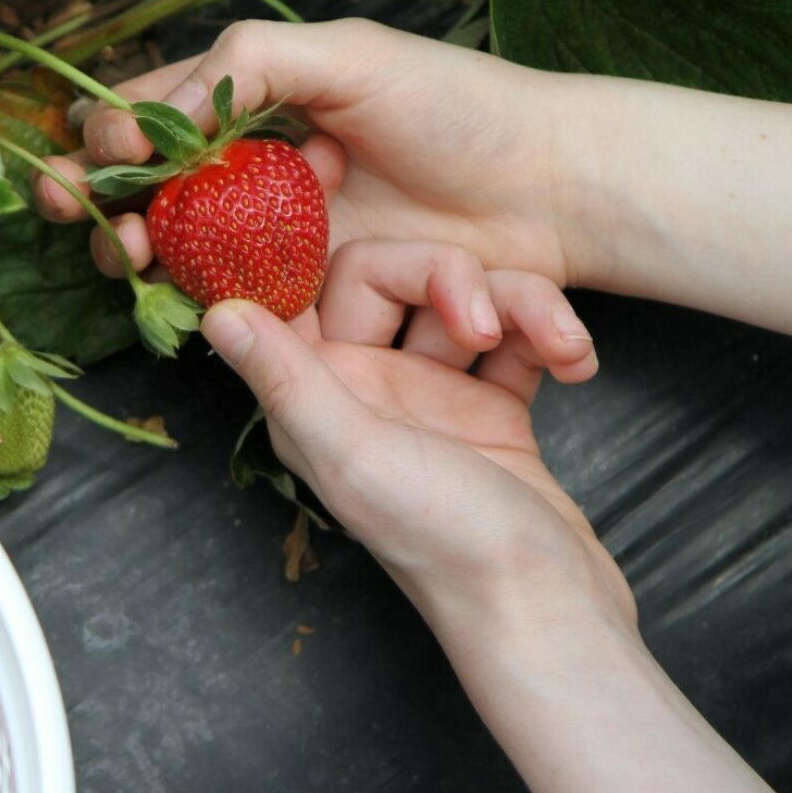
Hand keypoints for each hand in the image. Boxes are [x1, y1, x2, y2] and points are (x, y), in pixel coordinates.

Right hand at [35, 19, 581, 289]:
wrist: (548, 188)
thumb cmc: (460, 106)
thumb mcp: (349, 56)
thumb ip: (249, 64)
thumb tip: (162, 113)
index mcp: (259, 99)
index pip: (155, 110)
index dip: (114, 129)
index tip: (111, 146)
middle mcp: (255, 168)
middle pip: (146, 185)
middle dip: (95, 195)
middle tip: (72, 206)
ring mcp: (275, 233)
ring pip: (173, 244)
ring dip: (129, 244)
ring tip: (124, 248)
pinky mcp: (303, 294)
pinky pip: (228, 295)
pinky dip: (187, 293)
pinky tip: (169, 283)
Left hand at [203, 238, 632, 627]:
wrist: (548, 605)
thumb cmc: (443, 542)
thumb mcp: (351, 452)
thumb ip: (285, 379)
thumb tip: (216, 315)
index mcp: (312, 397)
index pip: (296, 291)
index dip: (308, 247)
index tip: (333, 187)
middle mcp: (362, 390)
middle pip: (389, 276)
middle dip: (447, 276)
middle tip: (483, 322)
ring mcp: (429, 396)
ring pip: (461, 297)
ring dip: (519, 305)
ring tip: (560, 349)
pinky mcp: (492, 406)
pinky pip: (514, 333)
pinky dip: (548, 336)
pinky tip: (576, 364)